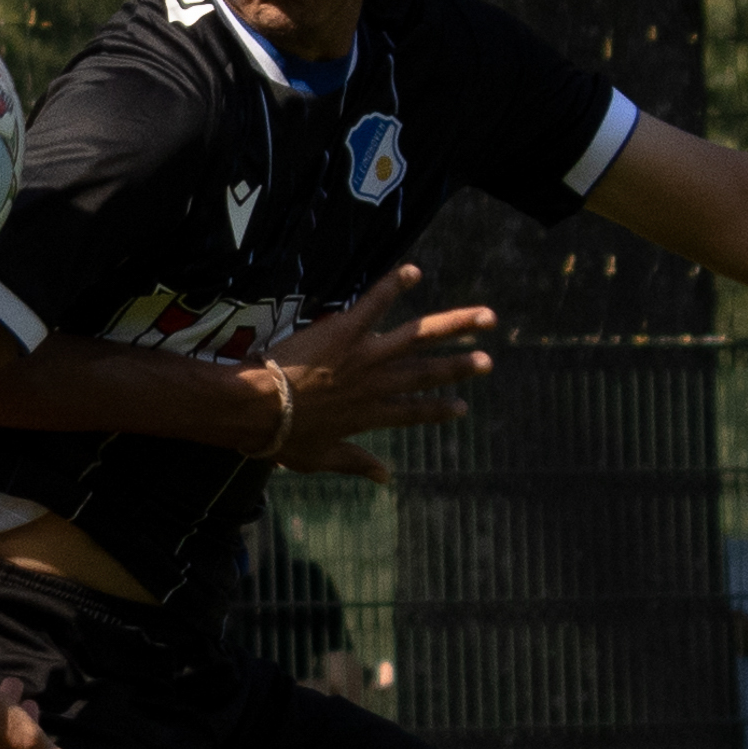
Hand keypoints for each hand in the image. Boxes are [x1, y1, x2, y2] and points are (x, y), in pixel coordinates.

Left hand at [257, 264, 495, 483]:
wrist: (260, 409)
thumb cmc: (284, 437)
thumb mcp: (320, 458)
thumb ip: (355, 463)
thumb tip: (385, 477)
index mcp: (372, 414)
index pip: (415, 412)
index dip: (440, 409)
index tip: (462, 407)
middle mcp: (377, 384)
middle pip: (428, 374)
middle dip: (460, 367)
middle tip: (487, 361)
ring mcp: (365, 355)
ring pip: (419, 336)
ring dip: (454, 325)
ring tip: (485, 316)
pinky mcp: (346, 329)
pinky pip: (374, 303)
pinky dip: (394, 285)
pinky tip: (414, 271)